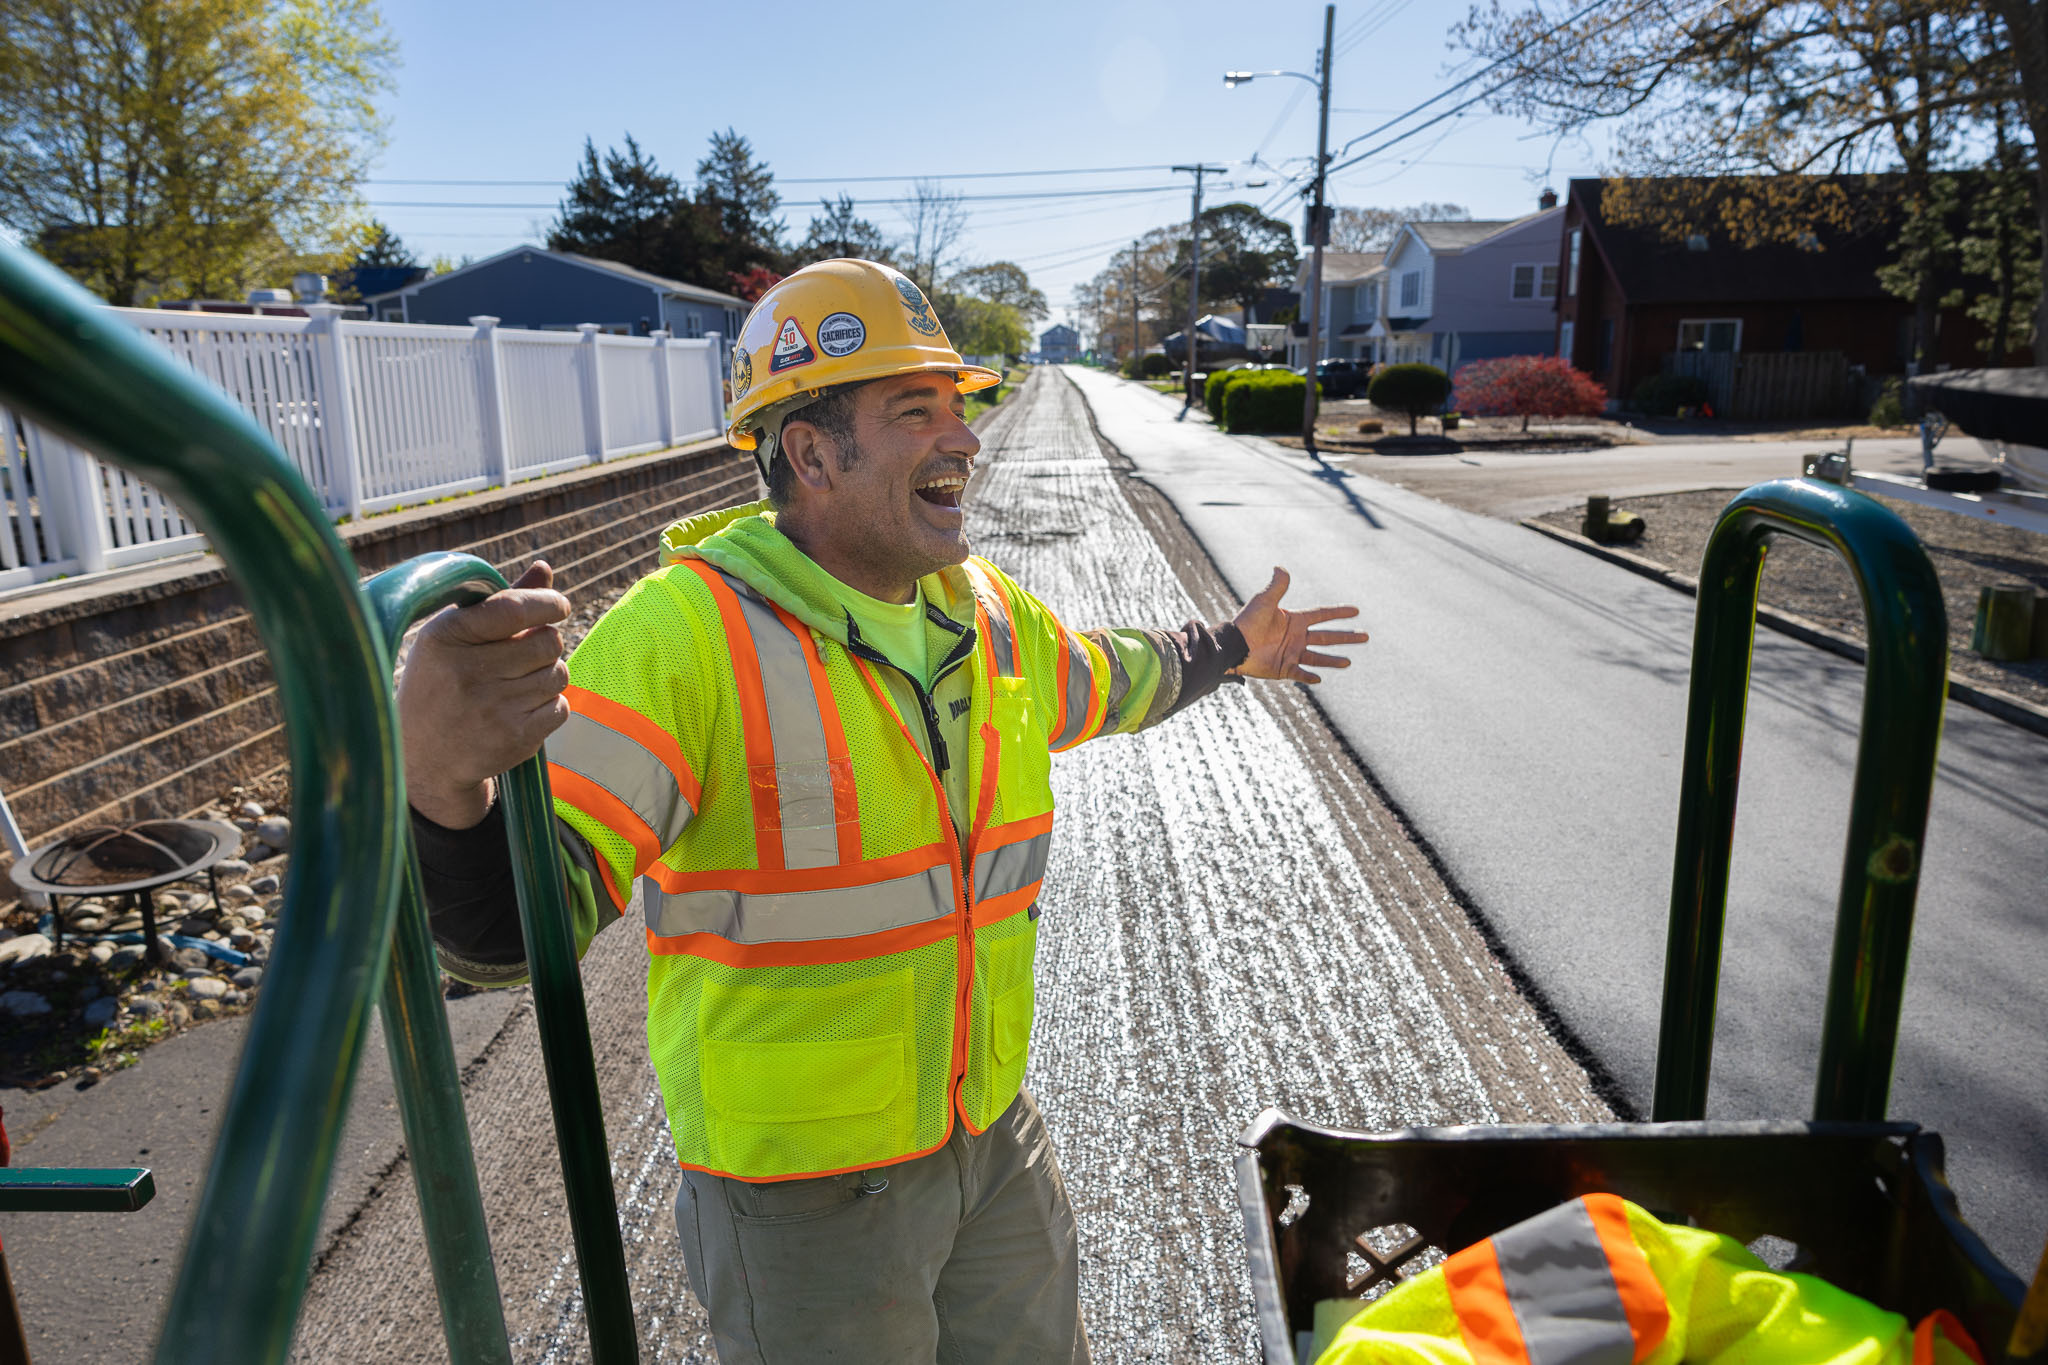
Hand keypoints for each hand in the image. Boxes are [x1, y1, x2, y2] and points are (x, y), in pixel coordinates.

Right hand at [397, 561, 571, 828]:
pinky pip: (560, 708)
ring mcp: (492, 708)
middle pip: (548, 643)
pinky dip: (550, 707)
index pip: (514, 608)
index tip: (558, 606)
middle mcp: (468, 672)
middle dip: (547, 644)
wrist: (424, 756)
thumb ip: (503, 602)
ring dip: (548, 676)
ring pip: (558, 675)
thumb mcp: (456, 636)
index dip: (548, 603)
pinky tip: (521, 710)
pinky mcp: (514, 739)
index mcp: (448, 636)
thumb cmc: (443, 682)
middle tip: (528, 654)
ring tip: (518, 684)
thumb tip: (544, 567)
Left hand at [1229, 567, 1369, 683]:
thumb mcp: (1264, 601)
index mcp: (1294, 620)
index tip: (1356, 610)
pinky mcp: (1283, 669)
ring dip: (1333, 660)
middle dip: (1346, 637)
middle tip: (1366, 636)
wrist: (1233, 646)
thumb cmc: (1247, 622)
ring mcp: (1291, 653)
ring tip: (1349, 662)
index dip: (1338, 612)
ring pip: (1318, 657)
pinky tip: (1319, 678)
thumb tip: (1281, 567)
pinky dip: (1310, 676)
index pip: (1322, 615)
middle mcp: (1296, 637)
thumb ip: (1276, 586)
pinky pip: (1301, 673)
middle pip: (1327, 637)